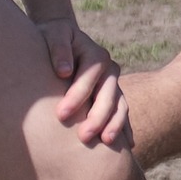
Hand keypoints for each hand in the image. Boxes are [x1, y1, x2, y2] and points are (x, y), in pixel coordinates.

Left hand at [35, 17, 128, 146]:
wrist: (62, 39)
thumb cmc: (53, 38)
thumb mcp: (53, 34)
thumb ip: (59, 49)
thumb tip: (63, 72)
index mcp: (96, 56)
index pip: (90, 77)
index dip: (77, 95)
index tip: (60, 114)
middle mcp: (110, 71)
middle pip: (109, 95)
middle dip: (97, 116)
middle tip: (83, 137)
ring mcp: (113, 84)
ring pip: (120, 105)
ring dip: (114, 124)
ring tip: (105, 143)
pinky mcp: (112, 96)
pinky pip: (122, 113)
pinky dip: (125, 128)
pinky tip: (127, 145)